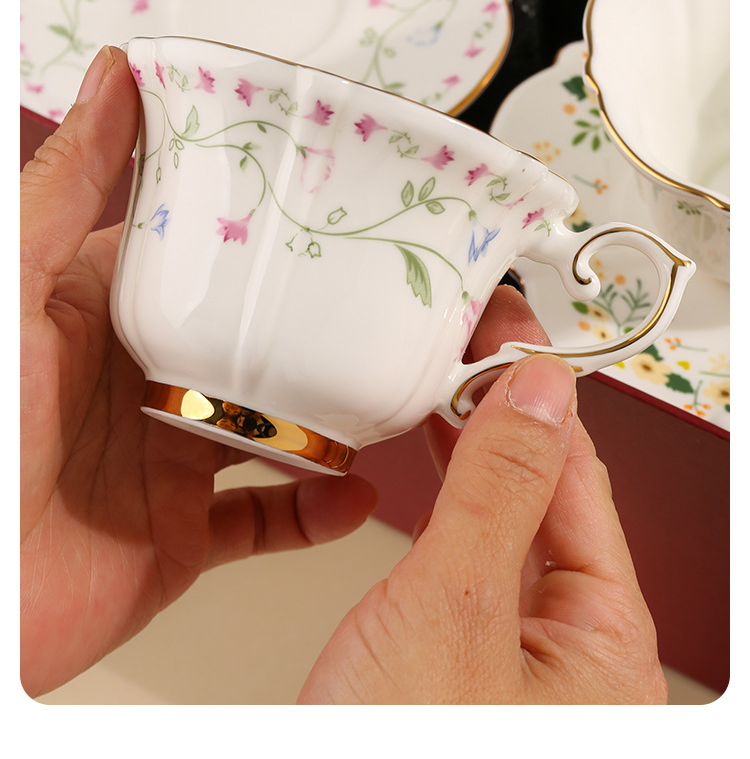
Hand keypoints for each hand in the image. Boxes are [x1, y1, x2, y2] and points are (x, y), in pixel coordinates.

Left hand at [20, 46, 376, 697]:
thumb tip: (110, 77)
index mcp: (102, 310)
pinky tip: (355, 490)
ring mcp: (164, 458)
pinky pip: (269, 519)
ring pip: (275, 420)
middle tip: (393, 289)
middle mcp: (140, 379)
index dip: (258, 219)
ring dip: (335, 406)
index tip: (324, 188)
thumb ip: (65, 187)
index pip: (195, 246)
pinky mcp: (178, 537)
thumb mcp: (18, 287)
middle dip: (320, 314)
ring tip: (396, 379)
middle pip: (251, 333)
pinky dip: (318, 510)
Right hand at [299, 287, 666, 703]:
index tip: (503, 327)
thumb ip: (500, 491)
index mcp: (611, 651)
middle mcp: (580, 664)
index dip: (540, 392)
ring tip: (445, 382)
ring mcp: (524, 677)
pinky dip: (455, 510)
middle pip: (557, 502)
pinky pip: (478, 571)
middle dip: (509, 414)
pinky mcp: (468, 680)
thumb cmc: (394, 756)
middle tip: (464, 338)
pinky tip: (433, 469)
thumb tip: (538, 390)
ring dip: (480, 454)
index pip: (585, 481)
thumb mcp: (452, 613)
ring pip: (514, 533)